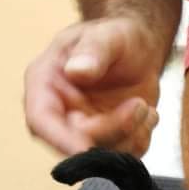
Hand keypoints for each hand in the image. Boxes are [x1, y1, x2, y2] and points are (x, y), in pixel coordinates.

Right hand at [24, 17, 162, 156]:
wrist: (141, 49)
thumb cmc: (117, 37)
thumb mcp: (108, 35)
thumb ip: (93, 51)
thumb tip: (76, 72)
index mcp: (46, 84)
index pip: (41, 121)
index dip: (61, 140)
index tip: (87, 150)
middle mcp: (61, 113)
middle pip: (77, 142)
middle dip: (114, 130)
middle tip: (140, 105)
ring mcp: (86, 130)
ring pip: (104, 154)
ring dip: (132, 134)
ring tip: (144, 105)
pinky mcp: (111, 140)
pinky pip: (126, 154)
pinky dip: (142, 137)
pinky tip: (147, 113)